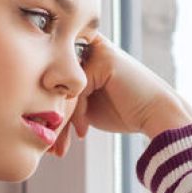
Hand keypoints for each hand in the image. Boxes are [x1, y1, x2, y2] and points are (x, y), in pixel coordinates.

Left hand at [49, 33, 191, 156]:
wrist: (157, 114)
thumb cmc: (125, 111)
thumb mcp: (87, 104)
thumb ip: (66, 98)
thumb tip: (34, 112)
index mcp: (82, 53)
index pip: (52, 77)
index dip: (48, 108)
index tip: (47, 136)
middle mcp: (88, 45)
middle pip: (55, 82)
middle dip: (51, 116)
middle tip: (50, 147)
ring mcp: (96, 48)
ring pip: (64, 87)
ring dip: (62, 120)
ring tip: (61, 146)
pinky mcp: (104, 58)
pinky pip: (78, 89)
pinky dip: (78, 114)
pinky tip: (84, 132)